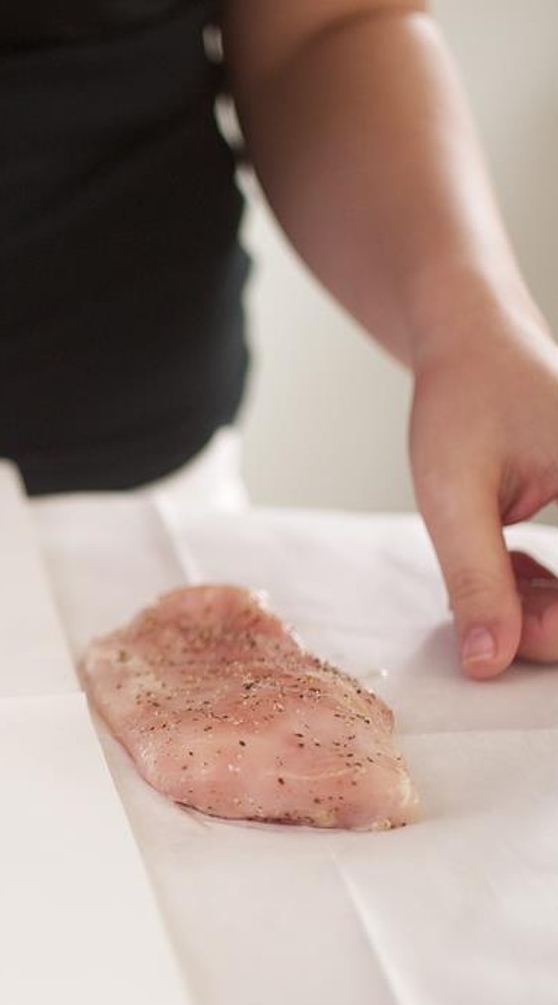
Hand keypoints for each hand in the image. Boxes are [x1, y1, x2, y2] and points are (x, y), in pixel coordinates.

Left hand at [409, 310, 557, 676]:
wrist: (472, 343)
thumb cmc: (464, 401)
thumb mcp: (456, 496)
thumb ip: (476, 579)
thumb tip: (489, 662)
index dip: (552, 632)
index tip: (501, 635)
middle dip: (544, 623)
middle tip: (482, 604)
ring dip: (543, 609)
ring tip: (492, 568)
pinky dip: (548, 588)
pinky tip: (507, 563)